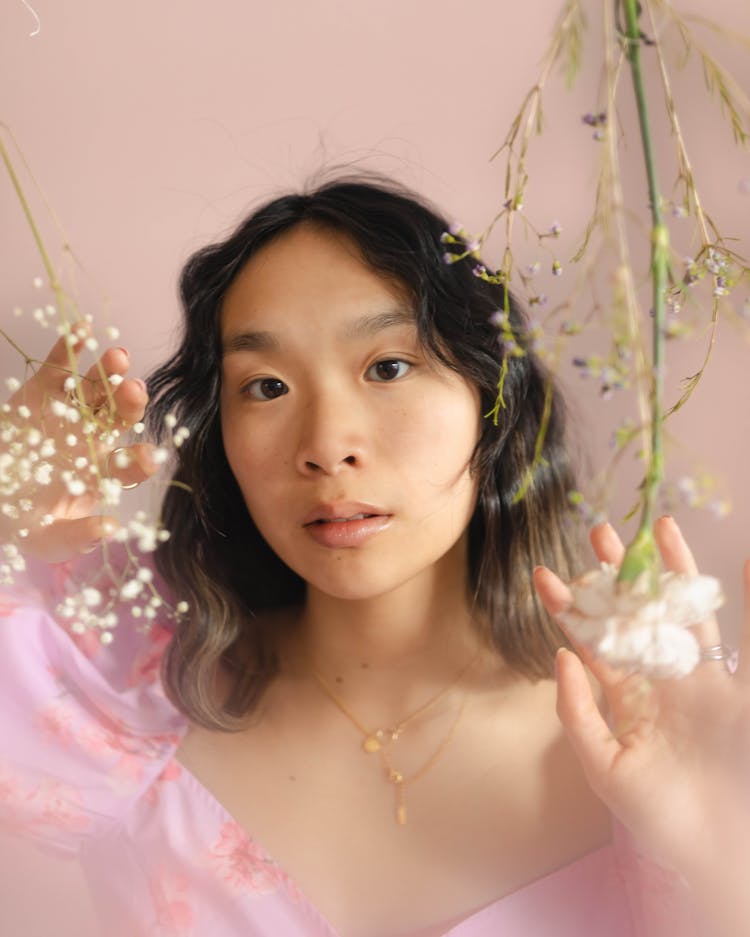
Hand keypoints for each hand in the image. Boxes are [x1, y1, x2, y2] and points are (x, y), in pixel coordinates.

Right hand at [3, 332, 158, 560]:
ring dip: (109, 372)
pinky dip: (69, 347)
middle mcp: (95, 440)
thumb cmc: (25, 522)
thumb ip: (76, 536)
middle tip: (136, 391)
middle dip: (130, 405)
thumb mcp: (47, 538)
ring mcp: (72, 412)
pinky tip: (82, 330)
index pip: (131, 466)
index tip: (149, 455)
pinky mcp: (44, 391)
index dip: (141, 460)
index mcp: (103, 474)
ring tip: (118, 357)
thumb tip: (109, 529)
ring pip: (97, 389)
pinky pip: (61, 366)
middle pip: (121, 419)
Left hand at [534, 517, 749, 881]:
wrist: (717, 847)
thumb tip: (561, 656)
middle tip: (599, 531)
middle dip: (618, 575)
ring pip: (680, 614)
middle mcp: (659, 680)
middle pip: (636, 616)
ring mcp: (699, 681)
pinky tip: (732, 565)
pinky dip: (735, 599)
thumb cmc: (658, 816)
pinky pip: (734, 639)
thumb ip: (578, 713)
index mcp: (625, 697)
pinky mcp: (734, 690)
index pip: (591, 642)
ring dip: (668, 573)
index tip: (544, 574)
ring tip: (654, 527)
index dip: (570, 608)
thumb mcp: (604, 766)